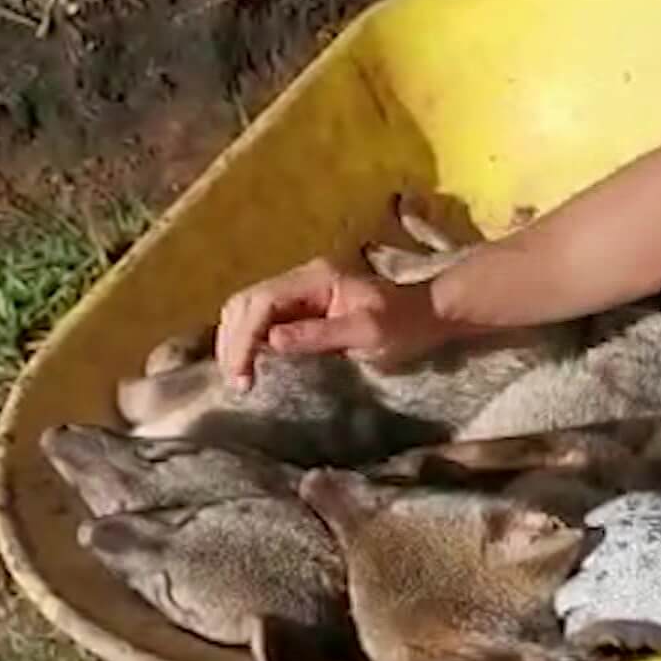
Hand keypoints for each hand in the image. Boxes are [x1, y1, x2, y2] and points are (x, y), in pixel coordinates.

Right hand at [215, 257, 451, 388]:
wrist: (427, 315)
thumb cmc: (404, 324)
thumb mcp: (369, 333)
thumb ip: (322, 334)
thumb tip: (273, 340)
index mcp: (316, 278)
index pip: (262, 301)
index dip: (245, 337)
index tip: (243, 375)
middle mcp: (301, 278)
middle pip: (246, 302)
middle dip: (233, 341)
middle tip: (237, 383)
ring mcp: (299, 291)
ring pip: (248, 309)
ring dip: (236, 341)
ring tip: (239, 377)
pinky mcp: (301, 308)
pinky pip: (262, 320)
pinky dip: (248, 341)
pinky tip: (248, 364)